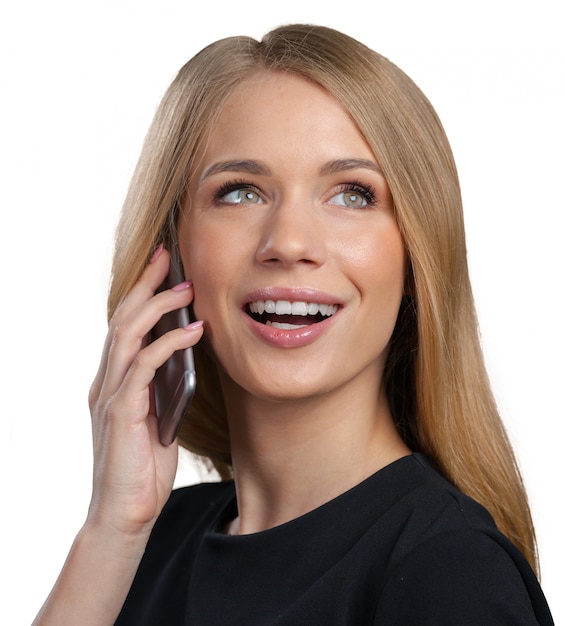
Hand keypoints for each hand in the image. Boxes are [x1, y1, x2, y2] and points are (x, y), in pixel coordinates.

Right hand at [86, 246, 202, 538]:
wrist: (126, 513)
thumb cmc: (144, 467)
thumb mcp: (158, 417)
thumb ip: (163, 387)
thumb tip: (185, 357)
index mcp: (115, 381)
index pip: (125, 325)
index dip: (142, 292)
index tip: (163, 266)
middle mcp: (107, 381)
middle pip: (122, 319)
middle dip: (145, 284)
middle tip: (168, 257)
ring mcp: (110, 395)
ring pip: (127, 335)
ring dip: (158, 307)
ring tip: (187, 288)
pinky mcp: (120, 413)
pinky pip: (143, 368)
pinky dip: (169, 345)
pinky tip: (194, 332)